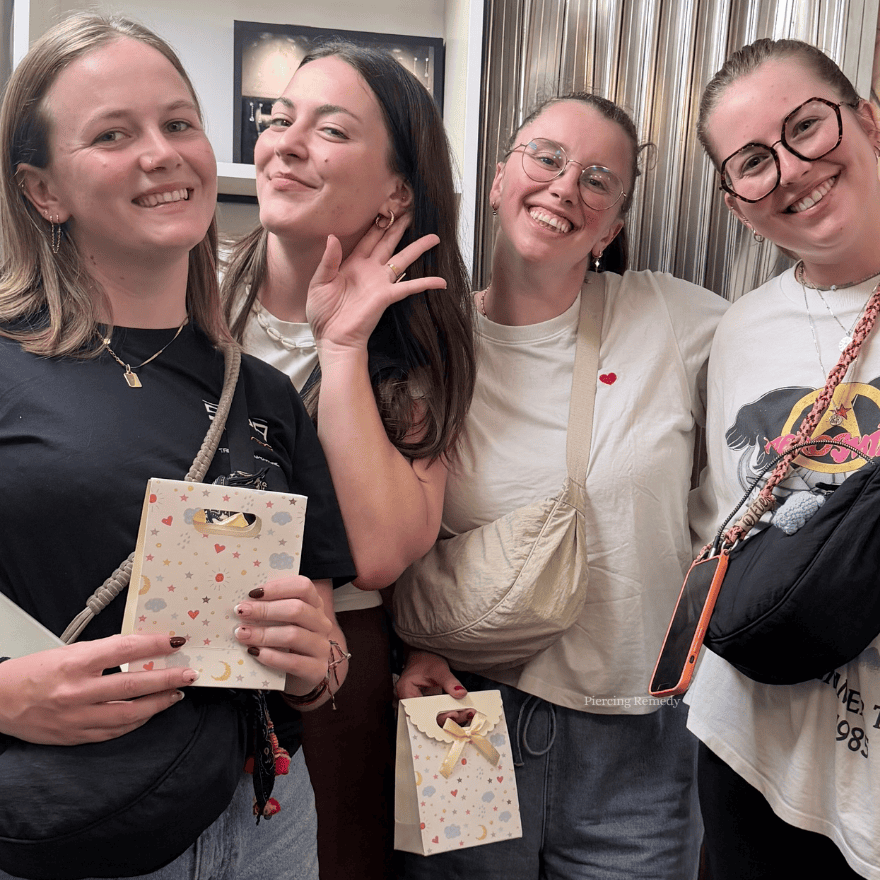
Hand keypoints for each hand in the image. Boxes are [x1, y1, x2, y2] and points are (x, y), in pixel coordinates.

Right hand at [0, 634, 198, 744]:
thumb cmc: (33, 672)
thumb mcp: (68, 652)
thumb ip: (104, 652)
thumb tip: (142, 648)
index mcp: (74, 663)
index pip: (123, 650)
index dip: (153, 645)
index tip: (175, 641)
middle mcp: (77, 691)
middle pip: (133, 685)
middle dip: (167, 678)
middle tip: (189, 674)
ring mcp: (77, 717)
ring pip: (129, 713)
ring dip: (158, 703)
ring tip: (176, 693)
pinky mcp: (75, 736)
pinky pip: (115, 730)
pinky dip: (137, 721)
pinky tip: (151, 712)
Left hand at [233, 576, 333, 696]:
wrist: (305, 675)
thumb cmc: (288, 643)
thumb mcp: (285, 621)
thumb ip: (271, 608)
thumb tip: (244, 601)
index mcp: (315, 605)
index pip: (303, 587)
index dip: (278, 587)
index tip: (253, 593)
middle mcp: (321, 623)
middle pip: (297, 609)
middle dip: (265, 610)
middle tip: (241, 612)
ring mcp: (321, 647)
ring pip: (293, 635)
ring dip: (263, 633)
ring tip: (242, 634)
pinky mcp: (316, 669)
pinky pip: (292, 661)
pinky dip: (271, 656)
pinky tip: (254, 653)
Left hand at [306, 216, 445, 353]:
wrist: (332, 337)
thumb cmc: (322, 313)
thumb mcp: (319, 282)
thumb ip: (328, 260)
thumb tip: (333, 237)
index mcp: (352, 263)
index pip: (368, 238)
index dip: (378, 224)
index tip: (388, 210)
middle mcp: (369, 269)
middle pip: (388, 243)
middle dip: (400, 228)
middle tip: (411, 213)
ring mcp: (380, 282)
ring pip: (403, 259)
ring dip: (418, 248)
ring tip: (434, 237)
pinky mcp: (387, 296)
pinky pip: (410, 287)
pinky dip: (426, 284)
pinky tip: (441, 281)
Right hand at [396, 650, 472, 725]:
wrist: (424, 656)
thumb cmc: (425, 659)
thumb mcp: (438, 668)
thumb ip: (448, 681)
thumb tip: (460, 693)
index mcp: (406, 691)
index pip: (421, 711)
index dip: (438, 716)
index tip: (453, 714)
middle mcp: (409, 702)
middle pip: (428, 718)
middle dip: (448, 719)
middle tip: (465, 714)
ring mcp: (418, 706)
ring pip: (434, 719)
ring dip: (451, 718)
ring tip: (467, 713)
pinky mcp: (426, 707)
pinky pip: (437, 714)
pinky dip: (449, 713)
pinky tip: (462, 712)